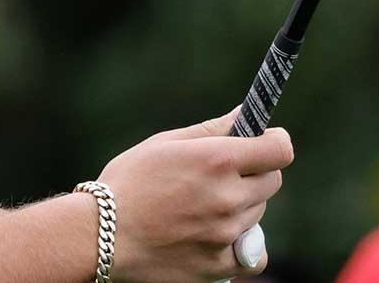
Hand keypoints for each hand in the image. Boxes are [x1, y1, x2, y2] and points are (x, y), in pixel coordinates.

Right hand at [95, 107, 292, 282]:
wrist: (99, 237)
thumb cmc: (126, 183)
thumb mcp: (164, 144)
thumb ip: (211, 129)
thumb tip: (245, 115)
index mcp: (217, 160)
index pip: (279, 149)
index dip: (274, 141)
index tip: (265, 141)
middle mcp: (228, 196)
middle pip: (271, 180)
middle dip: (254, 173)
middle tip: (222, 175)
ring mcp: (226, 233)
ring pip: (257, 212)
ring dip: (241, 205)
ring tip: (201, 206)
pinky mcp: (221, 264)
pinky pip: (253, 252)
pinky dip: (242, 243)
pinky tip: (218, 235)